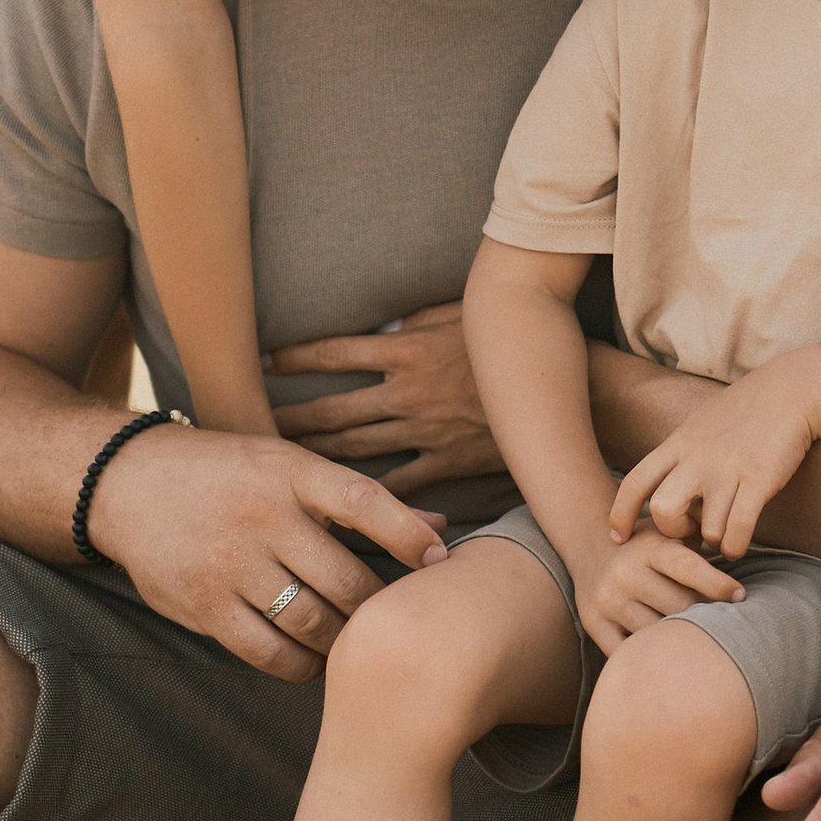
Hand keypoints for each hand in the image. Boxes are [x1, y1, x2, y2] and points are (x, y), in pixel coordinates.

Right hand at [89, 420, 445, 677]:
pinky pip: (267, 652)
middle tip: (393, 620)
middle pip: (345, 580)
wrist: (126, 482)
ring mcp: (230, 564)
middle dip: (378, 608)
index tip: (440, 561)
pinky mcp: (203, 606)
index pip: (363, 502)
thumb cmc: (227, 474)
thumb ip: (358, 500)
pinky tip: (311, 658)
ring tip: (354, 640)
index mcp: (289, 472)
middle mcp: (261, 517)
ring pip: (311, 623)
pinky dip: (300, 664)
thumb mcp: (287, 465)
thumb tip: (441, 528)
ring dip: (343, 641)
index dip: (408, 535)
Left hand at [267, 302, 500, 491]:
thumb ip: (419, 318)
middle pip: (332, 409)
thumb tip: (389, 320)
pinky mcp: (446, 462)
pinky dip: (368, 497)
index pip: (334, 353)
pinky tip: (340, 506)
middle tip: (256, 428)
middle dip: (290, 419)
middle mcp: (408, 392)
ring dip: (316, 458)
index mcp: (408, 349)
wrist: (564, 385)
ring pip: (356, 449)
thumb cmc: (513, 342)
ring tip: (283, 466)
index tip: (264, 362)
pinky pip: (397, 484)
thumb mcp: (462, 313)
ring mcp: (425, 431)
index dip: (293, 358)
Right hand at [575, 527, 745, 653]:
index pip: (687, 568)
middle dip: (705, 615)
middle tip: (726, 622)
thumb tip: (735, 538)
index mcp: (649, 548)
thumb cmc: (647, 546)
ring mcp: (608, 601)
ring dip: (682, 637)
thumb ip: (701, 532)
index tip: (740, 596)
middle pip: (679, 607)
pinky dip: (652, 651)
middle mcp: (625, 573)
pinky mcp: (595, 624)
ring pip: (658, 632)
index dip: (717, 584)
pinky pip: (632, 650)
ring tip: (702, 638)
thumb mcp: (669, 531)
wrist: (590, 550)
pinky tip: (668, 650)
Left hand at [608, 355, 820, 559]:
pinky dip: (735, 546)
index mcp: (678, 445)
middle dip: (675, 531)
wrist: (792, 390)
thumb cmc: (746, 411)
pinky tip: (739, 542)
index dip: (619, 515)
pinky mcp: (760, 480)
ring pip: (707, 530)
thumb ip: (680, 455)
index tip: (619, 537)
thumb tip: (666, 486)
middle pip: (662, 512)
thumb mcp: (699, 426)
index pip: (634, 483)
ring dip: (714, 541)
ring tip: (724, 536)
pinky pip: (738, 530)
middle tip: (692, 531)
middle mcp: (697, 459)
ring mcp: (728, 470)